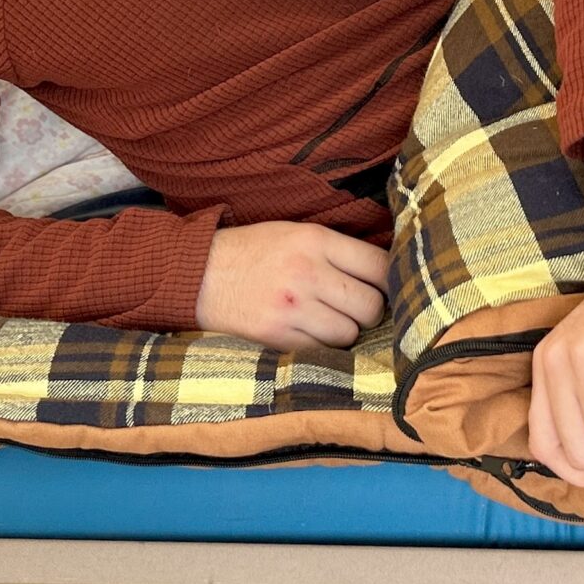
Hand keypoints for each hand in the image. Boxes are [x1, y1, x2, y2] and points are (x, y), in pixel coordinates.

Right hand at [196, 220, 388, 350]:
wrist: (197, 275)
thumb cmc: (253, 252)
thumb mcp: (295, 232)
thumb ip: (336, 249)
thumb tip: (384, 272)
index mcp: (315, 240)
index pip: (378, 266)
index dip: (387, 280)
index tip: (381, 286)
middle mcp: (307, 273)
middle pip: (371, 305)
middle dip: (368, 310)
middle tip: (353, 308)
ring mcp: (292, 308)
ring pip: (349, 333)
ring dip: (344, 331)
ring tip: (325, 320)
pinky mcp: (277, 337)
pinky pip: (321, 351)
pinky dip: (320, 347)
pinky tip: (306, 332)